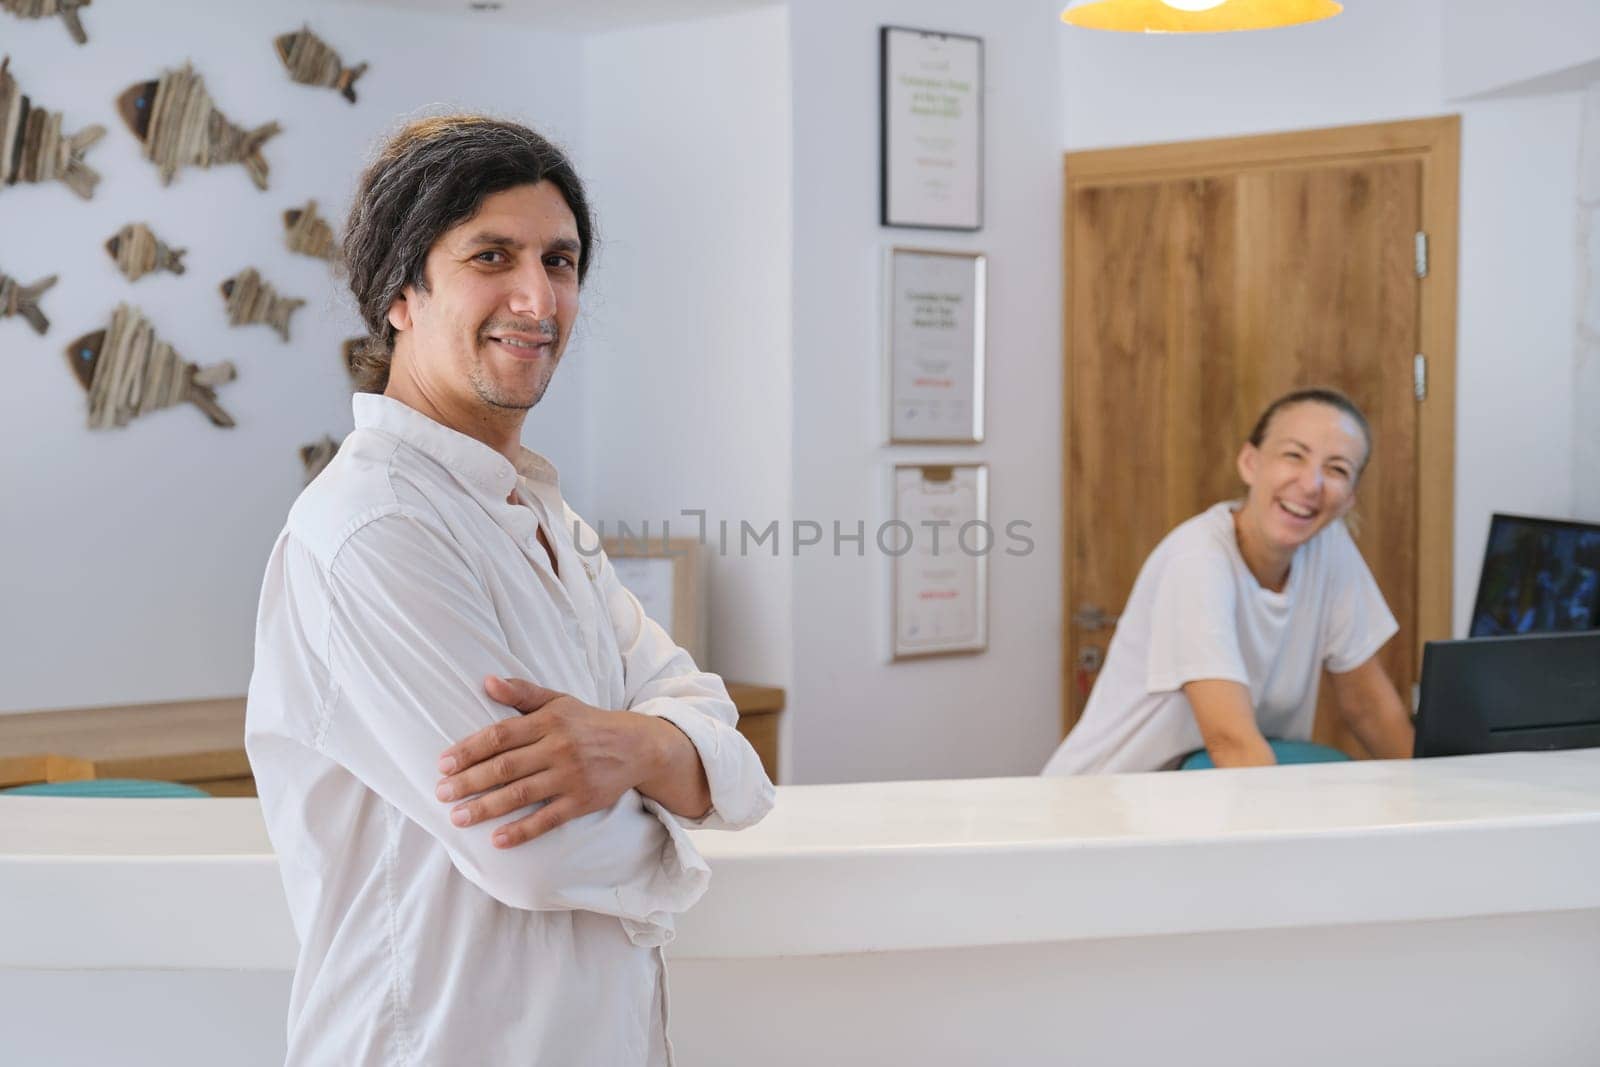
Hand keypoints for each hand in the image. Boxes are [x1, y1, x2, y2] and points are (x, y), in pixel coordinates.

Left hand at [435, 676, 663, 847]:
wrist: (638, 746)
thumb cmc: (589, 723)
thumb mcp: (559, 701)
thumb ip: (522, 693)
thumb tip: (487, 682)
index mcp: (549, 722)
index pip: (500, 735)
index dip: (469, 750)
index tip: (443, 764)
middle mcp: (558, 748)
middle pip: (505, 767)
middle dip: (469, 781)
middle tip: (441, 794)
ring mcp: (571, 777)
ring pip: (520, 794)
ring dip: (486, 808)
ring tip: (458, 818)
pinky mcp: (582, 802)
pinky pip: (547, 819)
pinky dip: (522, 830)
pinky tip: (497, 840)